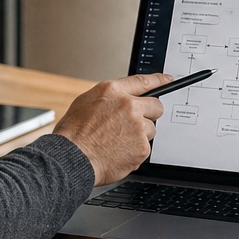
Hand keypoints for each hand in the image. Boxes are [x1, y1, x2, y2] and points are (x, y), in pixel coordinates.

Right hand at [52, 74, 170, 185]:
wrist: (71, 159)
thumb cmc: (73, 134)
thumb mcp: (86, 103)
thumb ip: (109, 98)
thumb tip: (121, 100)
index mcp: (113, 91)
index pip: (143, 81)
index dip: (158, 80)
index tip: (167, 79)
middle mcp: (128, 106)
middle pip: (156, 106)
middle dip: (150, 114)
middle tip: (136, 124)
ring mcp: (137, 127)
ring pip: (150, 129)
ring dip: (139, 135)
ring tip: (118, 142)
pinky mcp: (142, 147)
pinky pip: (144, 148)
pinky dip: (134, 152)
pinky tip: (117, 153)